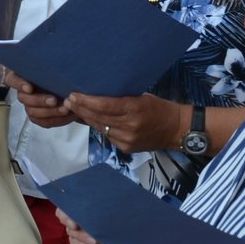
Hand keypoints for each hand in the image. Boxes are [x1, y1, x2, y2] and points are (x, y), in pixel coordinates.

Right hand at [8, 71, 73, 128]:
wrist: (70, 89)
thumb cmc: (61, 73)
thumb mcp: (55, 66)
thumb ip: (52, 65)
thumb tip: (55, 63)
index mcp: (23, 76)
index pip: (12, 79)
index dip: (19, 84)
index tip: (29, 88)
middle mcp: (24, 92)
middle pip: (23, 98)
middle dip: (39, 100)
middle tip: (54, 100)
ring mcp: (30, 105)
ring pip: (33, 112)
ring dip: (49, 112)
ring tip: (64, 108)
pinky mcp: (39, 117)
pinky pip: (44, 122)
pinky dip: (56, 119)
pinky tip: (67, 114)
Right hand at [56, 207, 129, 243]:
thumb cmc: (122, 229)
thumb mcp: (116, 218)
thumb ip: (106, 214)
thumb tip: (104, 211)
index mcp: (81, 214)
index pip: (63, 213)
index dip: (66, 218)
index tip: (75, 225)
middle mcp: (75, 228)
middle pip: (72, 232)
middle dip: (85, 238)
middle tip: (97, 242)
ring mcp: (75, 243)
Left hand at [64, 92, 180, 153]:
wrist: (177, 130)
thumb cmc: (160, 108)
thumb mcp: (142, 97)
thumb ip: (121, 99)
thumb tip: (97, 95)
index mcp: (134, 109)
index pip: (103, 105)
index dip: (85, 101)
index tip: (73, 95)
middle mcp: (128, 126)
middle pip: (97, 117)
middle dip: (80, 109)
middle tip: (67, 101)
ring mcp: (126, 139)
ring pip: (99, 127)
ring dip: (86, 118)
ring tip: (74, 109)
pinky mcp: (126, 148)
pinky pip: (107, 136)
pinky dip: (98, 127)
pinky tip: (90, 120)